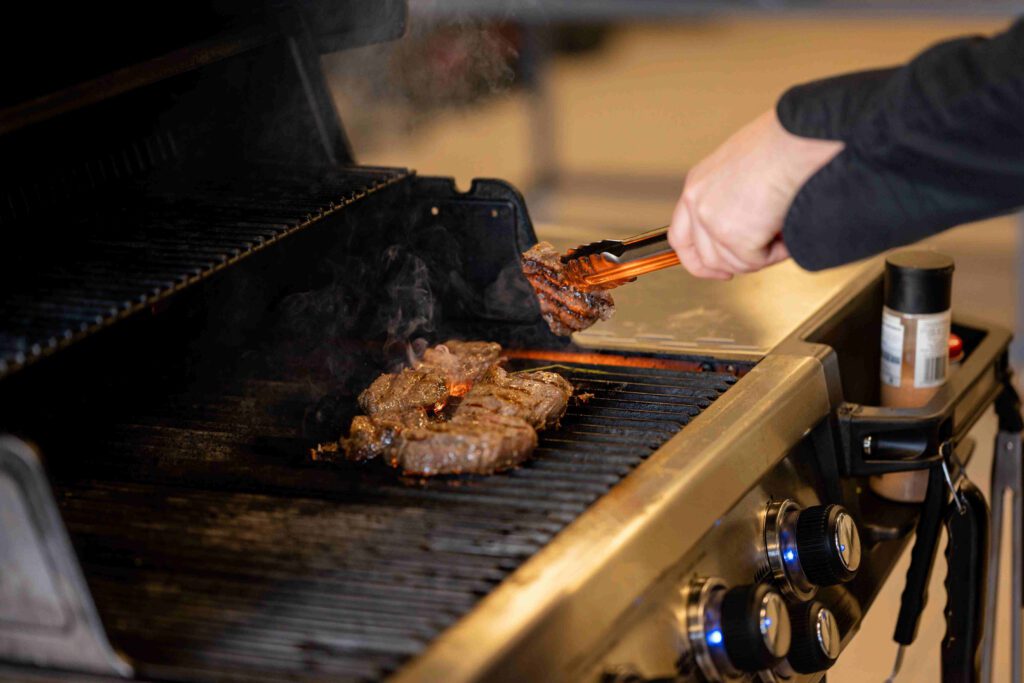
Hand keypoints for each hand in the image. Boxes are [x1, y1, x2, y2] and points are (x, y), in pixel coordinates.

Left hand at [668, 109, 843, 279]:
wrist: (799, 139)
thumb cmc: (783, 143)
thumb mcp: (741, 167)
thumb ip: (731, 197)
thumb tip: (745, 222)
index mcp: (697, 185)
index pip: (681, 237)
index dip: (697, 260)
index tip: (716, 269)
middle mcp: (698, 203)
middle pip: (705, 258)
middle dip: (734, 265)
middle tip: (758, 259)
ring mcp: (713, 222)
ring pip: (733, 263)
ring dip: (761, 255)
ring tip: (782, 231)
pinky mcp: (736, 237)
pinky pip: (756, 261)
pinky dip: (777, 253)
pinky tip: (787, 231)